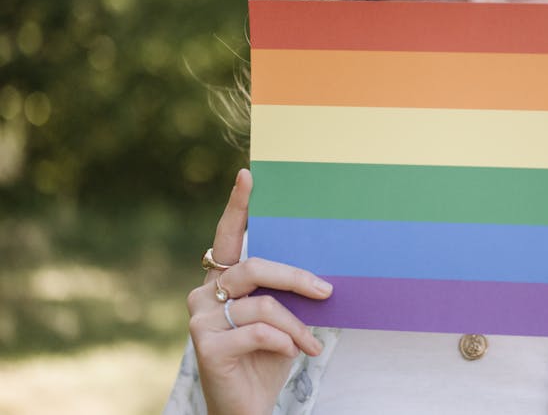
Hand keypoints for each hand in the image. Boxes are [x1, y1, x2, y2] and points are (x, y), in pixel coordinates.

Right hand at [186, 169, 332, 414]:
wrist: (247, 408)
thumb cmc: (268, 358)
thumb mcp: (284, 318)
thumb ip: (286, 292)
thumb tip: (322, 270)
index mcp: (223, 282)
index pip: (229, 237)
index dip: (238, 206)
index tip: (249, 176)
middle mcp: (204, 294)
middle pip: (254, 267)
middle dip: (296, 277)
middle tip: (327, 290)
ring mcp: (201, 319)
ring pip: (263, 303)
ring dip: (297, 324)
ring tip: (313, 343)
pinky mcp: (206, 346)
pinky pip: (260, 331)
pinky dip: (286, 342)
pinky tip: (295, 353)